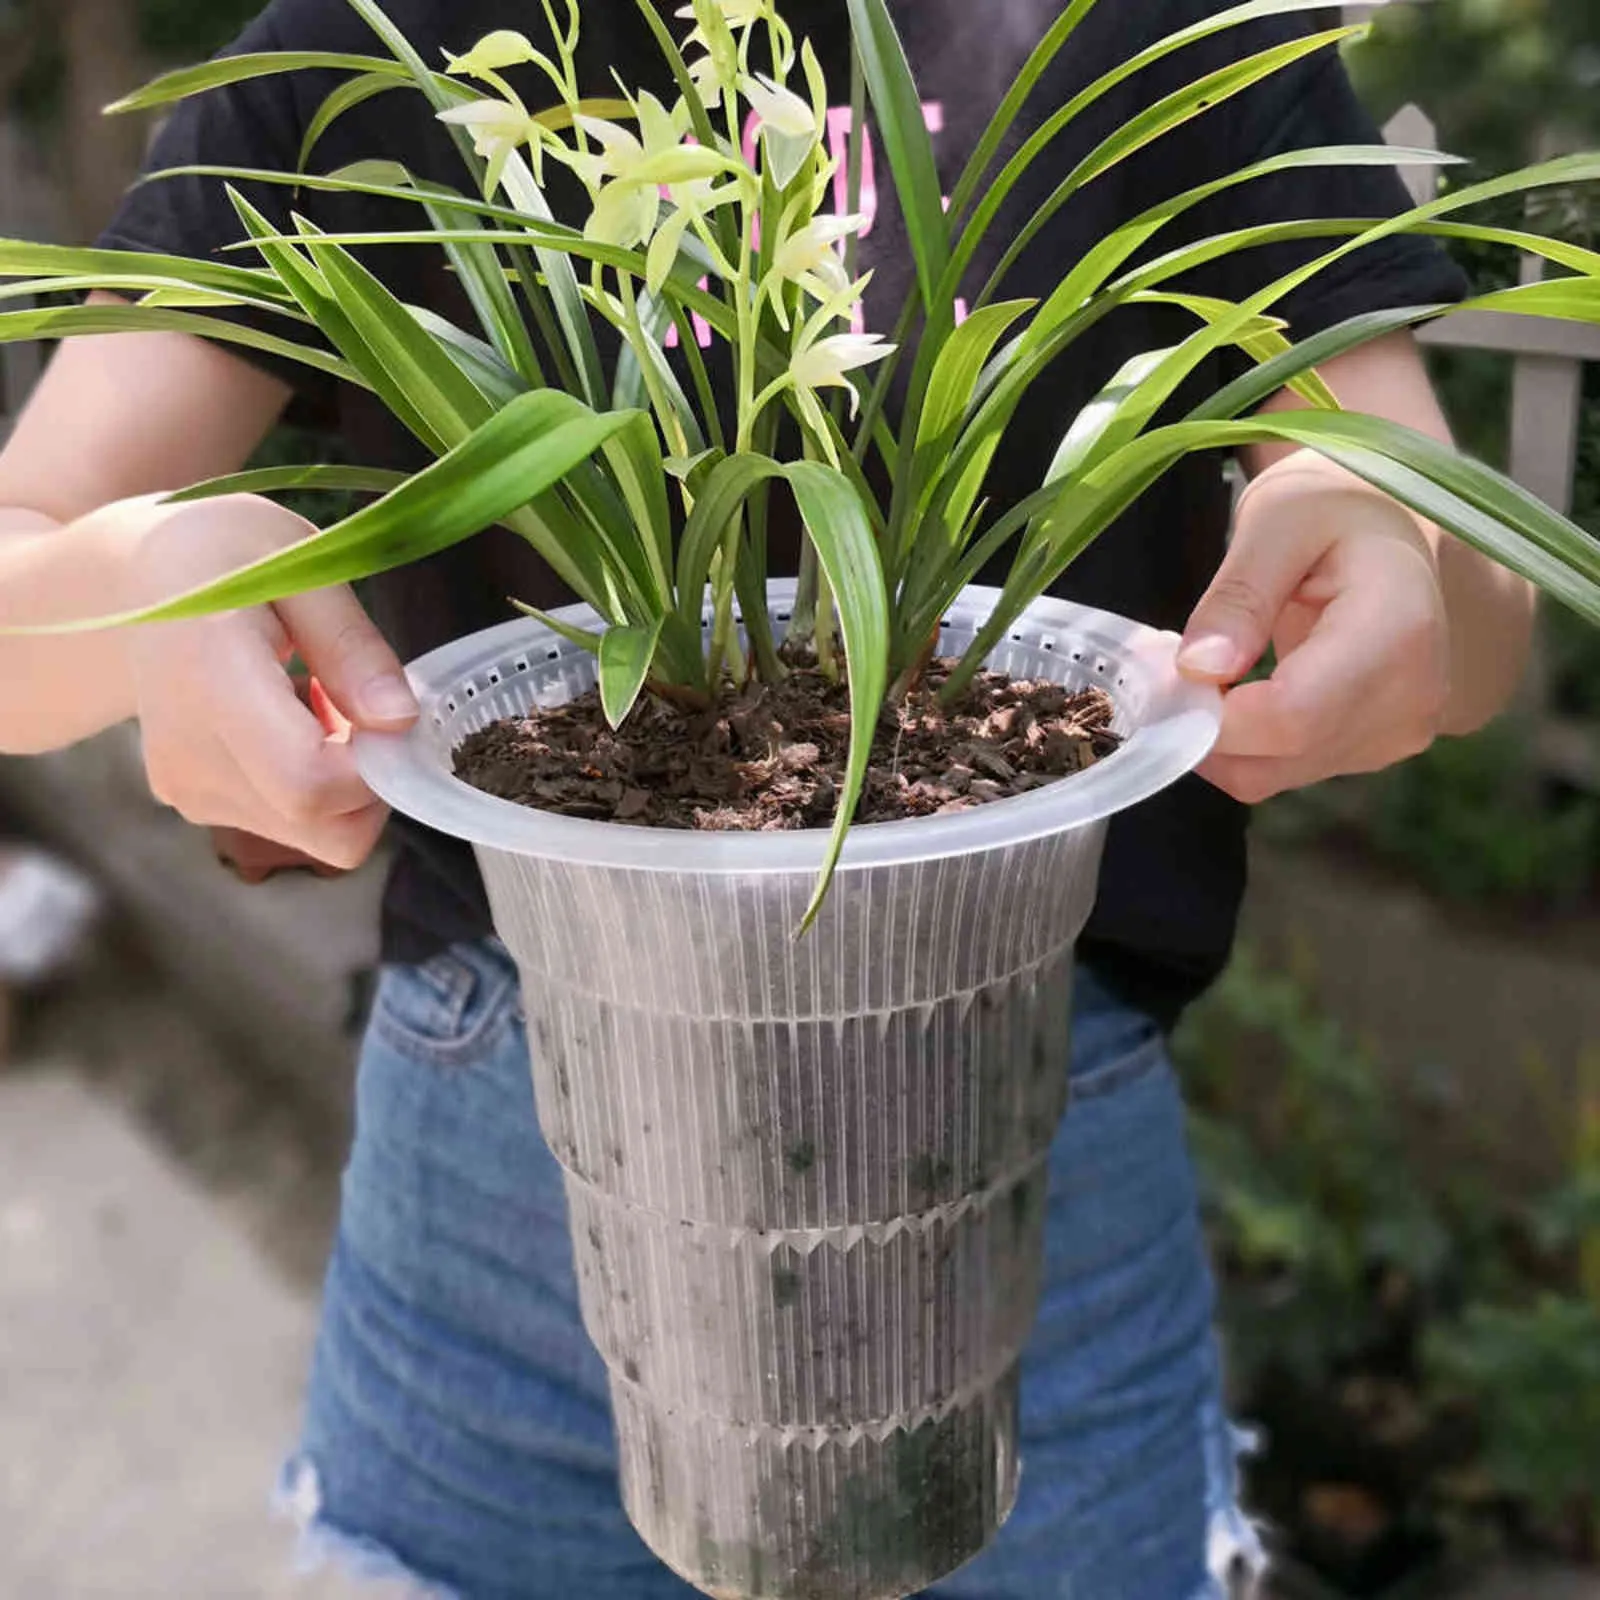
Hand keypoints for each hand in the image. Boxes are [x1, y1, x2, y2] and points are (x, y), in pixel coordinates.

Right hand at [121, 493, 417, 869]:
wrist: (134, 584)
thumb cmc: (225, 559)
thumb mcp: (301, 565)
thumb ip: (351, 644)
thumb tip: (401, 720)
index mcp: (212, 681)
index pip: (309, 783)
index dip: (376, 768)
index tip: (391, 713)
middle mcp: (190, 754)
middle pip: (322, 826)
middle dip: (376, 781)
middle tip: (362, 703)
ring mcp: (187, 789)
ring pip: (317, 834)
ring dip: (349, 782)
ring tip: (321, 701)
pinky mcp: (194, 804)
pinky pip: (292, 825)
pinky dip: (319, 787)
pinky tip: (295, 724)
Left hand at [1176, 450, 1450, 804]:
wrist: (1396, 529)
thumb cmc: (1338, 509)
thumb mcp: (1278, 520)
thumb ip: (1238, 595)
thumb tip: (1196, 670)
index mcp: (1397, 632)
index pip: (1290, 716)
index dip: (1212, 715)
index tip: (1169, 673)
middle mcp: (1409, 699)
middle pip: (1277, 755)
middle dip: (1204, 725)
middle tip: (1172, 667)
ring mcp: (1397, 734)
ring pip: (1270, 775)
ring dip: (1219, 738)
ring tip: (1213, 668)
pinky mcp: (1374, 752)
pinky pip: (1282, 771)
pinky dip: (1243, 744)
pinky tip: (1243, 690)